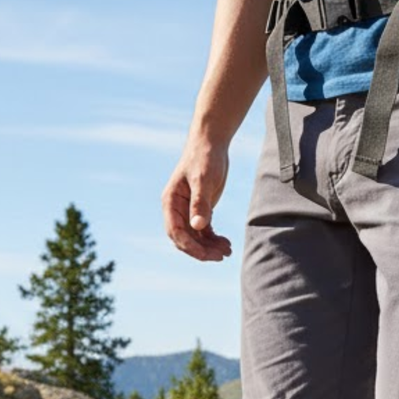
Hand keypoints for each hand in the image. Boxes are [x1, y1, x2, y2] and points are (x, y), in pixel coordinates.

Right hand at [162, 136, 232, 260]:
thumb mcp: (203, 180)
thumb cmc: (205, 158)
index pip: (176, 232)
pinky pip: (204, 231)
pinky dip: (213, 239)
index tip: (208, 255)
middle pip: (185, 239)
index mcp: (170, 202)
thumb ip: (200, 203)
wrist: (211, 143)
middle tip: (222, 255)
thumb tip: (198, 227)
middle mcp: (176, 209)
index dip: (190, 246)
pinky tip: (226, 243)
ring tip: (227, 251)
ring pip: (195, 237)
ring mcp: (187, 210)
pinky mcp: (200, 209)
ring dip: (209, 247)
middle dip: (202, 250)